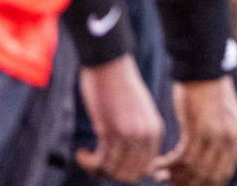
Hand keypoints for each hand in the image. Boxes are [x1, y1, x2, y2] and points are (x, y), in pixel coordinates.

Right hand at [76, 55, 165, 182]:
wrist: (110, 63)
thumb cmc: (120, 85)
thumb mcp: (137, 111)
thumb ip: (138, 133)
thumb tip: (126, 160)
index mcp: (155, 129)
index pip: (144, 167)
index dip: (124, 171)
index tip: (108, 163)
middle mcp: (146, 134)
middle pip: (130, 174)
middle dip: (110, 173)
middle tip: (95, 163)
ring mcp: (130, 133)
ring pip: (114, 170)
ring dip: (96, 169)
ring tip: (86, 157)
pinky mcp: (112, 130)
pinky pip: (100, 161)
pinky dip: (88, 162)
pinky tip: (81, 153)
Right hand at [152, 77, 236, 185]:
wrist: (204, 66)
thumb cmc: (207, 88)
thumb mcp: (220, 115)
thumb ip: (218, 136)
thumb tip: (205, 156)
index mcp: (236, 136)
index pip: (223, 172)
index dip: (204, 182)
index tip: (186, 182)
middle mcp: (228, 139)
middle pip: (209, 176)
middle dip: (188, 182)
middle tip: (170, 181)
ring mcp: (214, 135)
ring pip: (193, 169)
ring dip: (174, 174)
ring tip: (159, 174)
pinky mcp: (197, 128)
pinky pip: (182, 157)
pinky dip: (168, 164)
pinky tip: (156, 164)